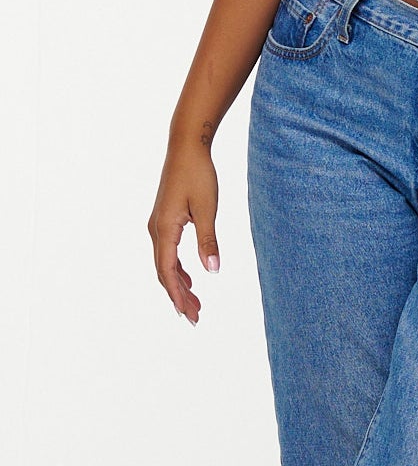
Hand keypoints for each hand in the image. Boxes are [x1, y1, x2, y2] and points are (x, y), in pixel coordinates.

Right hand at [148, 140, 220, 324]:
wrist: (186, 148)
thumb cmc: (198, 175)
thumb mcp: (208, 208)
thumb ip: (208, 240)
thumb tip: (212, 270)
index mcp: (164, 230)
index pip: (167, 272)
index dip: (177, 295)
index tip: (188, 315)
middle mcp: (156, 231)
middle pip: (165, 273)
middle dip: (179, 296)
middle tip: (195, 317)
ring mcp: (158, 226)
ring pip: (166, 264)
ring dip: (179, 283)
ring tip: (195, 303)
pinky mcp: (165, 220)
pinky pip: (168, 252)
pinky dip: (178, 268)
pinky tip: (191, 277)